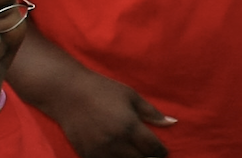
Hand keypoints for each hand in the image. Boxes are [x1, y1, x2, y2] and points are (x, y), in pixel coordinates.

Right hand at [50, 74, 175, 157]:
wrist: (68, 93)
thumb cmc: (103, 90)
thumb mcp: (131, 96)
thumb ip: (152, 113)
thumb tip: (172, 122)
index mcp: (129, 126)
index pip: (152, 148)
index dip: (161, 151)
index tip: (163, 151)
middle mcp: (116, 142)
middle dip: (149, 157)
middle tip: (151, 154)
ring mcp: (99, 151)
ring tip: (136, 153)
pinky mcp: (86, 155)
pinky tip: (118, 154)